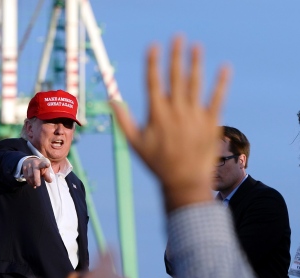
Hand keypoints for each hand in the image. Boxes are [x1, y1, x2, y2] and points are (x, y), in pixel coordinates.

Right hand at [22, 157, 52, 187]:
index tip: (48, 165)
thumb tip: (50, 181)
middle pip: (35, 172)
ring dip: (33, 182)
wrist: (30, 161)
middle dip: (36, 179)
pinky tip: (33, 185)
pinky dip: (29, 182)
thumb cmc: (40, 167)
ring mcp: (28, 165)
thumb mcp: (45, 169)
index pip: (44, 164)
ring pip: (30, 176)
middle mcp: (34, 163)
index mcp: (41, 163)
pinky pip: (26, 177)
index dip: (45, 164)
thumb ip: (47, 175)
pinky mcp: (24, 169)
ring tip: (36, 185)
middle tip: (38, 185)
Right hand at [110, 36, 230, 211]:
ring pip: (195, 84)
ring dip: (196, 64)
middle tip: (177, 38)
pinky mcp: (211, 122)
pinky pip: (217, 98)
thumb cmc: (157, 163)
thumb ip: (123, 120)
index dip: (153, 63)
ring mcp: (195, 116)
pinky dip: (221, 83)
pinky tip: (224, 68)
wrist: (185, 181)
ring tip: (197, 47)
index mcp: (156, 115)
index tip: (153, 46)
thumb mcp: (135, 143)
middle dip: (176, 56)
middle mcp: (176, 112)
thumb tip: (111, 102)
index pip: (153, 83)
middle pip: (175, 78)